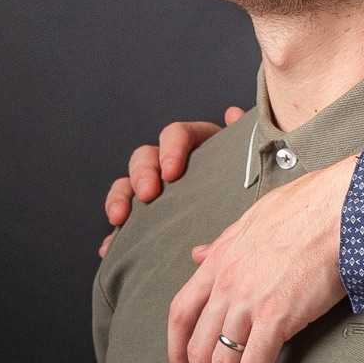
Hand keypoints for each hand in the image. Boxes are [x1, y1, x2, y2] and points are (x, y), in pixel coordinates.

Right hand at [100, 110, 244, 256]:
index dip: (171, 148)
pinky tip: (109, 249)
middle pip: (145, 156)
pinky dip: (114, 236)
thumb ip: (243, 143)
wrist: (250, 230)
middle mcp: (171, 164)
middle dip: (142, 173)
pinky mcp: (146, 220)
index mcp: (199, 145)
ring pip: (126, 185)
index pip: (178, 134)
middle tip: (149, 194)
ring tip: (120, 219)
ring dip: (119, 198)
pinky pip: (124, 225)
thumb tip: (233, 113)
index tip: (172, 171)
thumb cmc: (253, 189)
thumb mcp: (252, 168)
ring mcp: (156, 192)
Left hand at [168, 154, 356, 362]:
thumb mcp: (253, 219)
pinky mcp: (276, 315)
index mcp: (218, 261)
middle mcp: (224, 283)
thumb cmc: (308, 207)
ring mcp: (247, 300)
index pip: (181, 313)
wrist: (339, 206)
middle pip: (198, 348)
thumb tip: (199, 253)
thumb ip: (223, 243)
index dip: (175, 350)